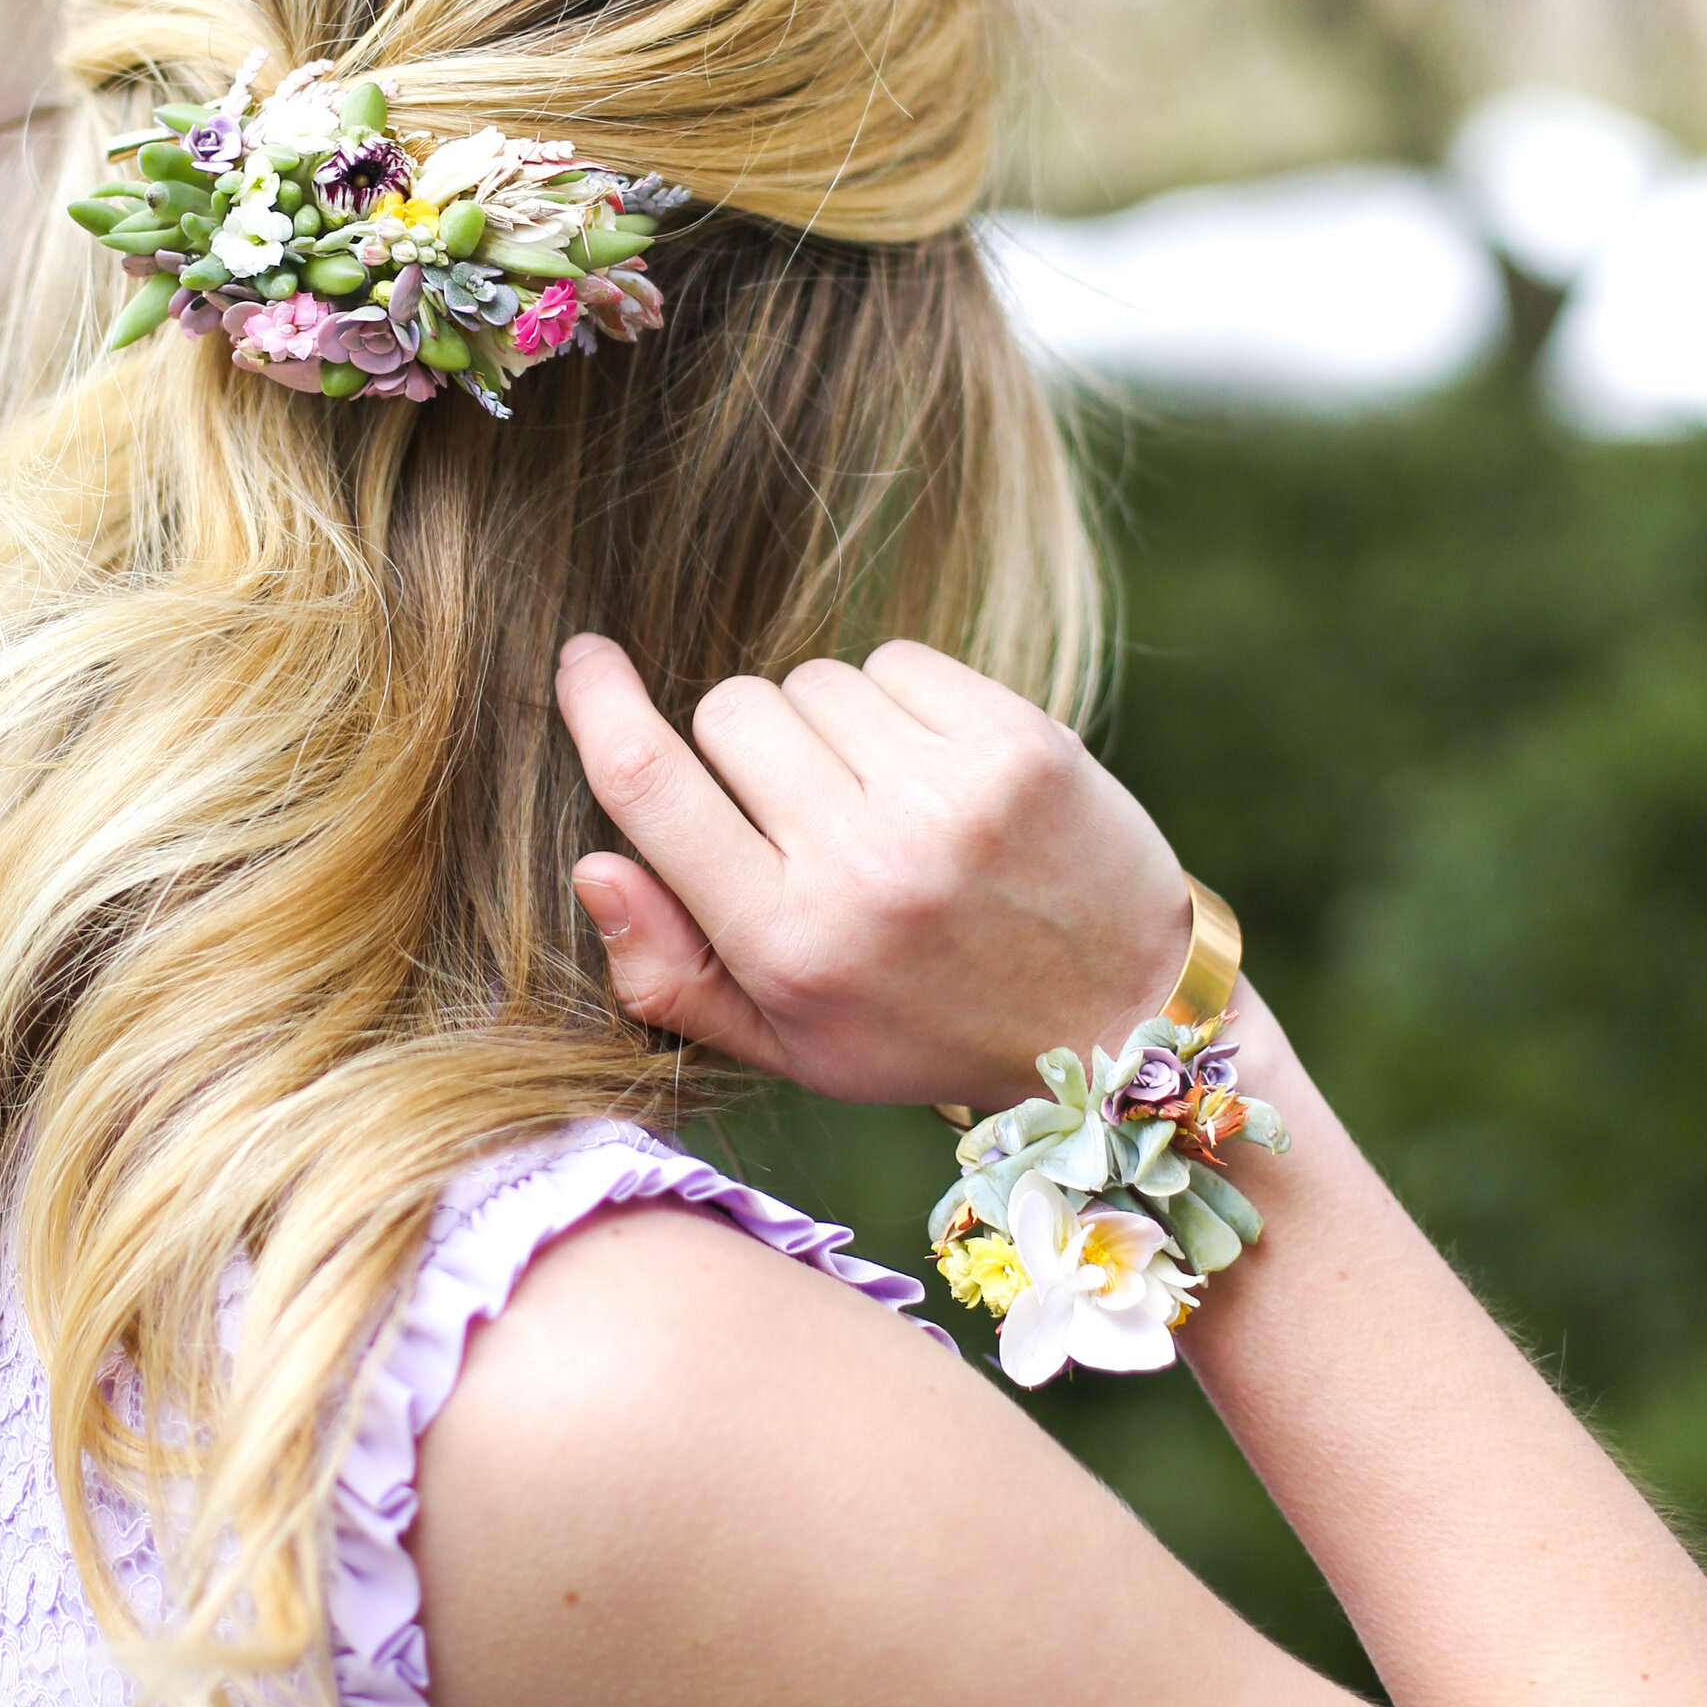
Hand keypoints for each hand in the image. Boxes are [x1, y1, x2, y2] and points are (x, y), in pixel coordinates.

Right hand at [556, 634, 1194, 1110]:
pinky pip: (895, 662)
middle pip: (729, 713)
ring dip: (826, 726)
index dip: (598, 707)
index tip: (582, 660)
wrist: (1124, 1021)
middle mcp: (863, 866)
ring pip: (813, 682)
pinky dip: (897, 701)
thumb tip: (593, 866)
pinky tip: (933, 773)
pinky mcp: (1018, 742)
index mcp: (790, 944)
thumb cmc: (930, 1031)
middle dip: (743, 746)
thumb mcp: (791, 1046)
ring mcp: (946, 796)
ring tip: (882, 803)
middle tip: (802, 812)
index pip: (650, 787)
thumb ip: (671, 973)